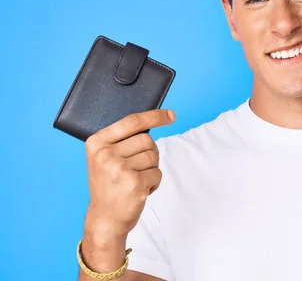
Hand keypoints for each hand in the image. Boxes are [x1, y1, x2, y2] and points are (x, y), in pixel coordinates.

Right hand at [83, 109, 175, 238]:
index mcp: (96, 143)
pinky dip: (154, 183)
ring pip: (154, 156)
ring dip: (150, 170)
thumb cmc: (109, 186)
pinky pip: (157, 173)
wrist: (105, 219)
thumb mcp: (105, 158)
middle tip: (135, 170)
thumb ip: (122, 140)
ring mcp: (119, 168)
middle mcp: (105, 154)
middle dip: (149, 154)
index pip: (132, 122)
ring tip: (133, 182)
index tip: (171, 115)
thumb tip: (155, 120)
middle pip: (147, 140)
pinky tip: (138, 191)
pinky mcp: (134, 183)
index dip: (154, 116)